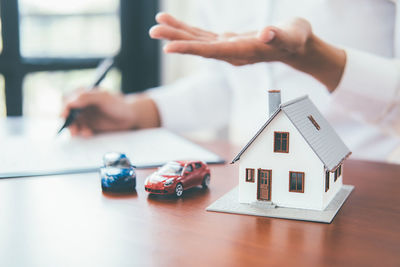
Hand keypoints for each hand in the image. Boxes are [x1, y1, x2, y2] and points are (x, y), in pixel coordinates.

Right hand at [61, 90, 159, 136]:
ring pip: (73, 123)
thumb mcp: (103, 98)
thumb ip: (86, 97)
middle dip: (68, 122)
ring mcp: (86, 115)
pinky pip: (81, 130)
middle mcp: (82, 105)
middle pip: (68, 113)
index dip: (64, 108)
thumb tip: (70, 102)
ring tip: (85, 132)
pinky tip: (89, 133)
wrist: (131, 116)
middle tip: (73, 130)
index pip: (67, 100)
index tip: (64, 116)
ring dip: (75, 129)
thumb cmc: (118, 104)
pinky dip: (83, 132)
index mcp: (84, 94)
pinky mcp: (90, 125)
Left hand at [150, 13, 311, 65]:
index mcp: (244, 51)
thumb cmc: (296, 39)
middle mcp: (231, 53)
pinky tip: (173, 21)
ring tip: (157, 23)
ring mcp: (227, 48)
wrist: (296, 46)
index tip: (168, 47)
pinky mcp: (226, 42)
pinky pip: (203, 36)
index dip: (191, 48)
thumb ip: (280, 35)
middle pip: (200, 47)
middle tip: (153, 30)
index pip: (212, 51)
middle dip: (176, 39)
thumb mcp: (293, 34)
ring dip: (177, 33)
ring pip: (198, 41)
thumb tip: (266, 33)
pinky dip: (188, 29)